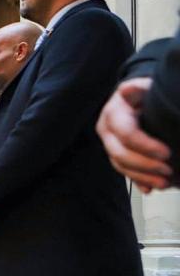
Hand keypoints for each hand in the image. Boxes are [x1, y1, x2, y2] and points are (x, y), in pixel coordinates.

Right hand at [96, 77, 172, 191]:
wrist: (136, 98)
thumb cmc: (143, 94)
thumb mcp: (143, 87)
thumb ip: (138, 89)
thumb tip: (126, 89)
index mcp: (113, 114)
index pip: (126, 134)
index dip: (146, 146)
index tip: (167, 152)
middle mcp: (106, 131)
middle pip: (120, 154)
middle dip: (145, 165)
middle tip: (167, 170)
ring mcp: (109, 144)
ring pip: (120, 166)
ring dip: (142, 177)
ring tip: (164, 183)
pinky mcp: (115, 154)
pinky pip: (123, 171)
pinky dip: (138, 181)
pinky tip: (150, 188)